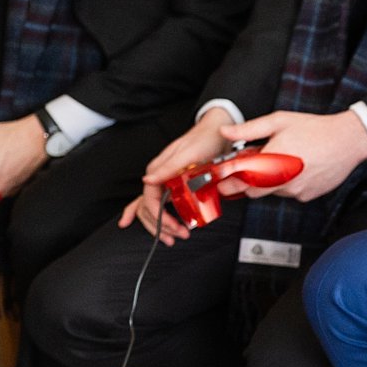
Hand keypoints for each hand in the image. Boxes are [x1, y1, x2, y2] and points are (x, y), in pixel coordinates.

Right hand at [121, 111, 231, 243]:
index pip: (149, 200)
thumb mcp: (188, 154)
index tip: (173, 227)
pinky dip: (161, 216)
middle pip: (149, 207)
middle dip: (159, 225)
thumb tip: (147, 180)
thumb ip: (167, 168)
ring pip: (154, 208)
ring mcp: (167, 180)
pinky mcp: (177, 183)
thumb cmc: (204, 139)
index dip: (158, 217)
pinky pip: (164, 202)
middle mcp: (159, 176)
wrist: (219, 130)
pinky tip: (163, 226)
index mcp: (157, 170)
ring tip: (174, 236)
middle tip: (177, 236)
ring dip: (160, 225)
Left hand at [218, 110, 366, 201]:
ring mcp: (294, 191)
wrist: (348, 140)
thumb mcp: (279, 121)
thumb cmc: (315, 129)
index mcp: (269, 162)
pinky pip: (290, 193)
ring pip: (272, 192)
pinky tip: (298, 167)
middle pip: (252, 191)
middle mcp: (281, 181)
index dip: (226, 182)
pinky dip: (288, 184)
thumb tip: (226, 132)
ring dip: (270, 182)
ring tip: (282, 161)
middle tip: (249, 170)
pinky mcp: (306, 196)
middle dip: (247, 183)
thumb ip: (249, 130)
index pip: (238, 180)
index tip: (220, 181)